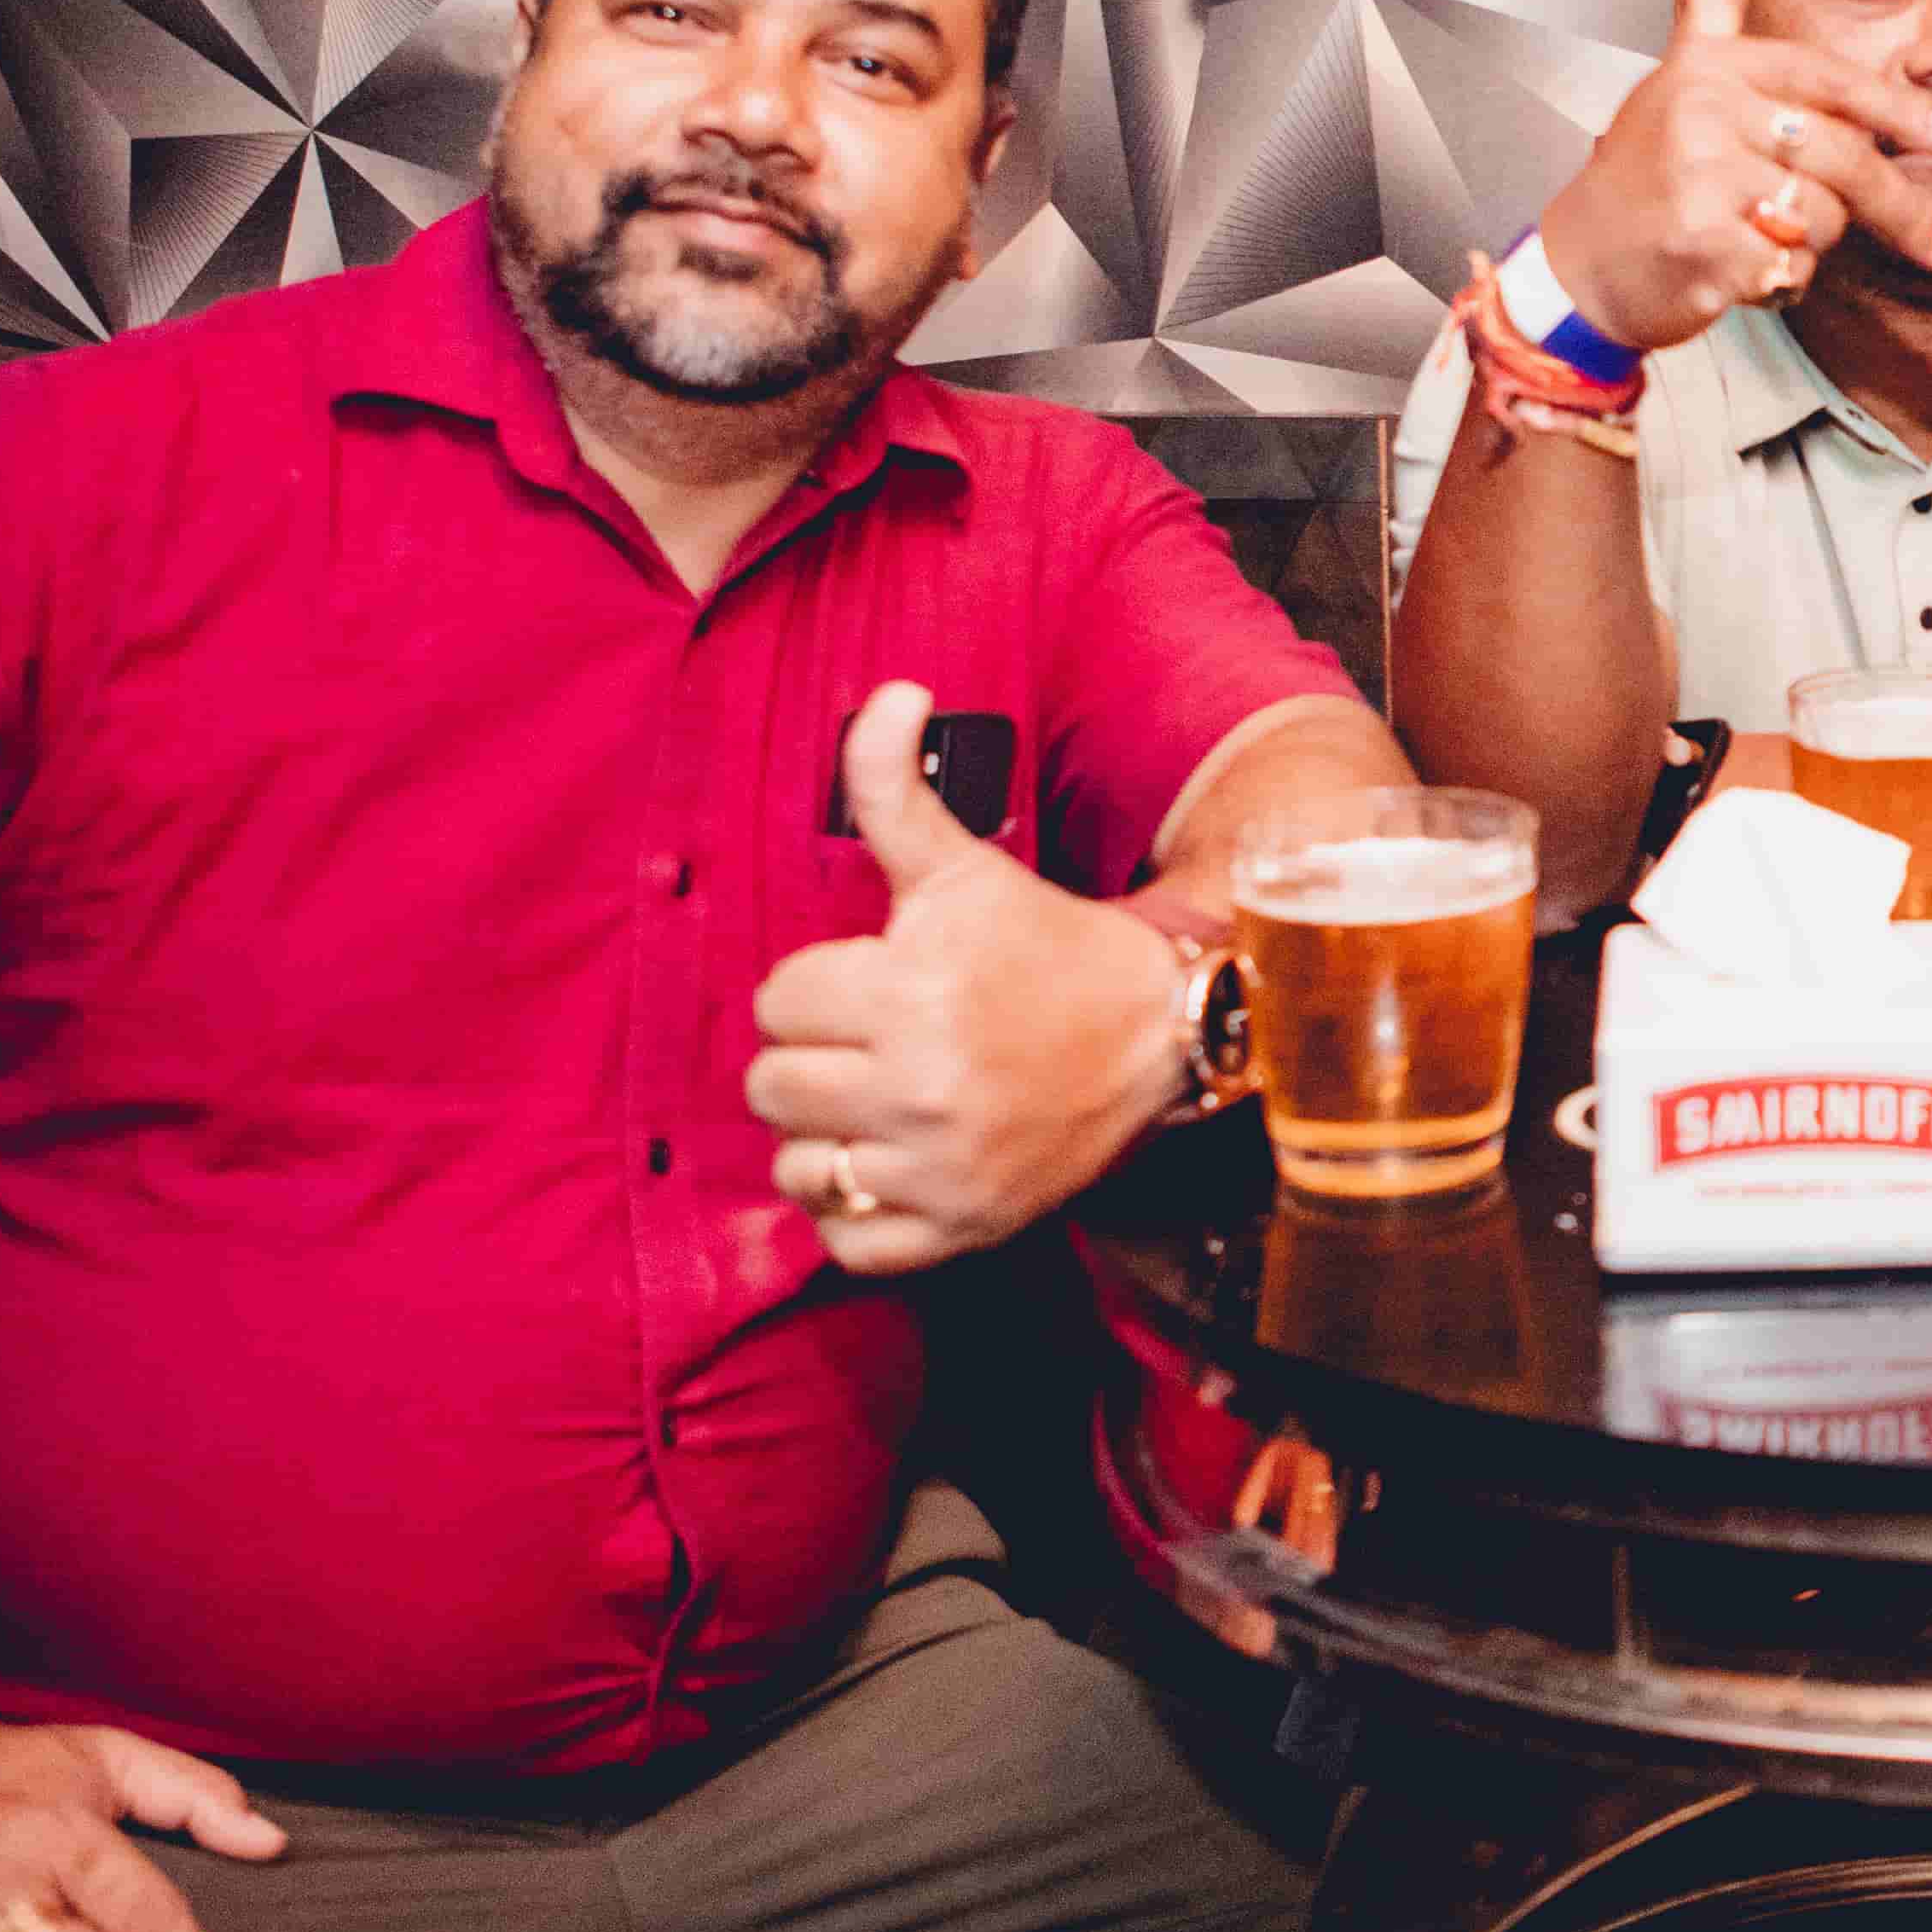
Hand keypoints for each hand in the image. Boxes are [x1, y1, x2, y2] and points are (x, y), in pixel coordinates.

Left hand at [750, 683, 1187, 1271]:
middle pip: (773, 1088)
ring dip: (827, 1140)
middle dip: (811, 1061)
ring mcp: (940, 1166)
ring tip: (876, 1107)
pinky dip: (861, 1212)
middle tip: (870, 1044)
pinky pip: (850, 1239)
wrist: (1158, 1035)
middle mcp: (920, 1085)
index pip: (778, 1002)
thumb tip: (890, 692)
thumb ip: (897, 788)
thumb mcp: (965, 867)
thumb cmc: (1046, 945)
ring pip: (801, 1168)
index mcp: (911, 991)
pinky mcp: (961, 1227)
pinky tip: (895, 1164)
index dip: (815, 988)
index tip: (869, 983)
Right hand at [1532, 0, 1931, 351]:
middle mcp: (1704, 112)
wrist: (1578, 263)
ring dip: (1813, 247)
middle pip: (1843, 157)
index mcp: (1713, 69)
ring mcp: (1700, 176)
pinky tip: (1746, 274)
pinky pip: (1790, 268)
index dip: (1900, 109)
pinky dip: (1784, 284)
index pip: (1830, 81)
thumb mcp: (1677, 82)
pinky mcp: (1699, 242)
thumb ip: (1707, 13)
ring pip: (1823, 219)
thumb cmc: (1641, 177)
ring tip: (1764, 240)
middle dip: (1896, 207)